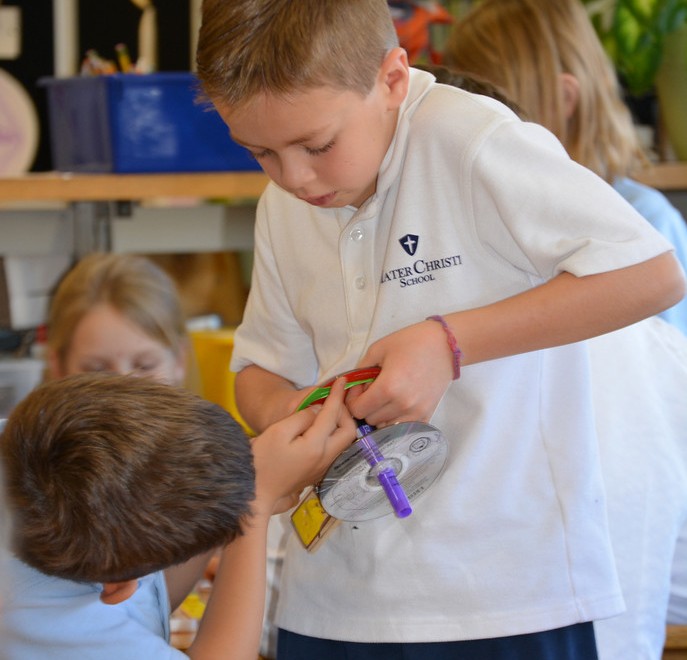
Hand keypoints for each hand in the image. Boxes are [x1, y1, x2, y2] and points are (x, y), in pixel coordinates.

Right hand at [250, 377, 354, 517]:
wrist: (255, 490)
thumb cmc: (262, 459)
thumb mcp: (279, 431)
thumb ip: (302, 417)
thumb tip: (318, 410)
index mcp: (316, 447)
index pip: (332, 415)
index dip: (337, 396)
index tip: (341, 381)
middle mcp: (325, 458)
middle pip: (348, 431)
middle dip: (344, 412)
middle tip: (331, 400)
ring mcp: (323, 467)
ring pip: (343, 441)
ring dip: (340, 423)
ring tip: (325, 411)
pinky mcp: (317, 471)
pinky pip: (334, 448)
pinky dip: (333, 433)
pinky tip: (319, 426)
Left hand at [346, 320, 452, 425]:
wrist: (446, 345)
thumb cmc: (412, 342)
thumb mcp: (379, 348)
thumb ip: (361, 369)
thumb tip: (352, 384)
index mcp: (388, 388)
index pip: (358, 410)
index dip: (353, 399)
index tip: (360, 387)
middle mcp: (401, 405)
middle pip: (370, 419)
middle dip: (366, 405)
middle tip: (373, 388)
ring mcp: (415, 413)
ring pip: (385, 425)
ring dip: (380, 414)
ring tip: (387, 396)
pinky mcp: (426, 415)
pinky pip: (402, 427)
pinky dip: (396, 418)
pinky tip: (398, 403)